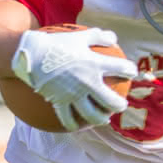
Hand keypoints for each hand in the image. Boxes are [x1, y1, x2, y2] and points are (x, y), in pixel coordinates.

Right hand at [10, 27, 135, 130]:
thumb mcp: (80, 35)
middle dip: (120, 105)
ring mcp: (74, 95)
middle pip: (111, 101)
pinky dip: (73, 125)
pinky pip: (68, 119)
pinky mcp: (60, 102)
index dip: (130, 71)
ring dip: (101, 119)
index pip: (122, 69)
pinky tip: (75, 127)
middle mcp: (88, 82)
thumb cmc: (57, 42)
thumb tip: (113, 38)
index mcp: (95, 64)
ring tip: (104, 118)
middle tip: (121, 104)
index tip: (131, 73)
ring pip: (93, 115)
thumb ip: (98, 37)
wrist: (31, 54)